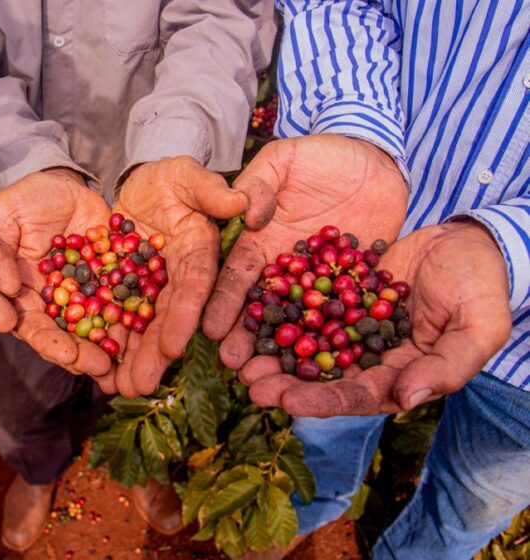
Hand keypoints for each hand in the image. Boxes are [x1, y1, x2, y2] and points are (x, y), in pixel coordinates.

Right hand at [0, 169, 114, 378]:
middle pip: (67, 335)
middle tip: (99, 367)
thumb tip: (9, 288)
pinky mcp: (111, 284)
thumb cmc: (28, 198)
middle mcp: (55, 303)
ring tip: (123, 362)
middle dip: (82, 353)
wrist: (67, 186)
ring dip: (109, 346)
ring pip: (96, 327)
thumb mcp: (7, 213)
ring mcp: (85, 296)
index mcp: (24, 295)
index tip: (66, 354)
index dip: (48, 342)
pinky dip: (132, 319)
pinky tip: (146, 333)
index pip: (32, 325)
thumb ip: (0, 245)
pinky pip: (123, 304)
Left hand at [109, 156, 248, 395]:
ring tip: (120, 389)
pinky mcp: (124, 290)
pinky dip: (107, 342)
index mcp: (199, 251)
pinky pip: (114, 318)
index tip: (175, 346)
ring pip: (141, 326)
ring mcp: (150, 288)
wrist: (138, 187)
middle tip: (143, 386)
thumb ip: (209, 188)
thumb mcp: (185, 174)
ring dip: (132, 359)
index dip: (186, 316)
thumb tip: (241, 202)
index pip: (195, 285)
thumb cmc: (168, 178)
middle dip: (156, 353)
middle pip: (167, 317)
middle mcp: (178, 278)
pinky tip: (97, 368)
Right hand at [203, 134, 407, 364]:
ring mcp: (320, 282)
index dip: (223, 303)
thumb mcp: (282, 159)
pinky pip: (345, 316)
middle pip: (263, 309)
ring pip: (301, 321)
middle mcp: (285, 270)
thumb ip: (259, 184)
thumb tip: (247, 215)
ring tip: (276, 380)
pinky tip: (329, 369)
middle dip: (247, 340)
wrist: (374, 157)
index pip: (237, 276)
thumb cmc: (321, 154)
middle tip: (236, 369)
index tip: (210, 330)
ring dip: (286, 350)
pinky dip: (336, 341)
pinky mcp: (355, 287)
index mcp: (259, 242)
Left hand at [239, 222, 511, 415]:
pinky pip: (303, 303)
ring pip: (303, 342)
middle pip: (318, 376)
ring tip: (237, 355)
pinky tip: (249, 311)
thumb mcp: (477, 327)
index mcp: (397, 374)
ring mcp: (348, 324)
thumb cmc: (481, 286)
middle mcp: (366, 355)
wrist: (469, 238)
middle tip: (247, 382)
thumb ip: (446, 367)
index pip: (354, 396)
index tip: (286, 401)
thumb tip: (406, 399)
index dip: (320, 400)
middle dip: (282, 382)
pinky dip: (278, 309)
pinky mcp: (336, 292)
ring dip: (271, 351)